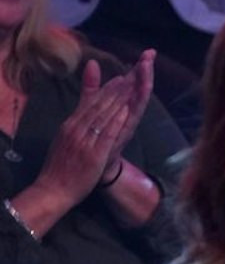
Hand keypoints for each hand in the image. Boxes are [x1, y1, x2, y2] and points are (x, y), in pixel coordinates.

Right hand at [32, 54, 152, 209]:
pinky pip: (106, 134)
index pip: (90, 104)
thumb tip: (83, 109)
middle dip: (115, 90)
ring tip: (131, 85)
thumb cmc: (62, 166)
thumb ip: (77, 125)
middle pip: (98, 106)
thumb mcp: (67, 139)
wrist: (54, 189)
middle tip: (131, 74)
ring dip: (118, 99)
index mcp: (70, 125)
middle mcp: (76, 129)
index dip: (106, 90)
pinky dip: (116, 121)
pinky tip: (126, 110)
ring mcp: (84, 141)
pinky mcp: (94, 155)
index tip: (120, 78)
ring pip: (103, 116)